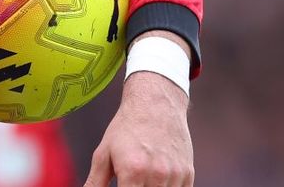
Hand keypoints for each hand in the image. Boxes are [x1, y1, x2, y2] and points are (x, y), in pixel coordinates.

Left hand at [83, 71, 193, 186]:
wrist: (156, 104)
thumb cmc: (126, 128)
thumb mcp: (104, 153)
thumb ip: (95, 182)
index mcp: (133, 171)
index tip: (122, 185)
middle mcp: (157, 175)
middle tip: (132, 180)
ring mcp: (175, 175)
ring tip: (143, 175)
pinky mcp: (188, 174)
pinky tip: (157, 178)